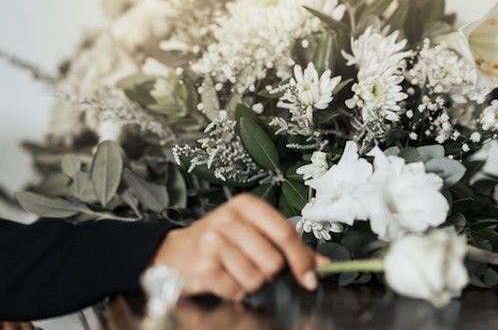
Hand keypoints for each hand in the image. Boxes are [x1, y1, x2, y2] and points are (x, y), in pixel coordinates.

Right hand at [150, 194, 320, 300]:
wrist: (177, 252)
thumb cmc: (219, 240)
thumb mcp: (253, 231)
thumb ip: (289, 246)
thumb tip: (321, 264)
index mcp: (246, 205)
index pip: (284, 232)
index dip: (301, 259)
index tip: (309, 277)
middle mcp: (228, 220)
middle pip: (273, 260)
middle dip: (269, 272)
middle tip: (253, 264)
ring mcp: (213, 243)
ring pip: (256, 278)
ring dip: (251, 282)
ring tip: (236, 270)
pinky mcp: (204, 267)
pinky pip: (237, 290)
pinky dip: (235, 291)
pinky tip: (224, 278)